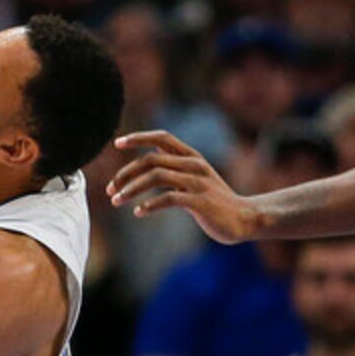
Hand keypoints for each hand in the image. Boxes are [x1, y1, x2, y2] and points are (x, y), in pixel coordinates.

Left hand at [108, 132, 260, 243]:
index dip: (139, 137)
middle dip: (125, 174)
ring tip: (116, 201)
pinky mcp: (200, 201)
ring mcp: (198, 182)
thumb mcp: (195, 178)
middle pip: (151, 159)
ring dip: (131, 189)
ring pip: (156, 177)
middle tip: (110, 189)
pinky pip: (169, 198)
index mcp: (191, 156)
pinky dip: (150, 205)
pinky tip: (138, 212)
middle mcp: (193, 165)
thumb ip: (175, 168)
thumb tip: (147, 163)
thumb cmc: (214, 200)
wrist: (244, 218)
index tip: (117, 143)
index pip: (162, 137)